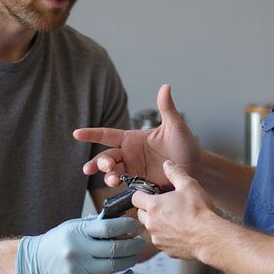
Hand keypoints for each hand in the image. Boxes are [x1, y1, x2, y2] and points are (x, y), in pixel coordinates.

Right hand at [16, 216, 145, 273]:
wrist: (36, 261)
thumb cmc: (59, 241)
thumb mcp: (74, 226)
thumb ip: (95, 225)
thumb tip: (121, 223)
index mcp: (78, 232)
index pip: (108, 227)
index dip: (126, 226)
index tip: (135, 226)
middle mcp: (78, 250)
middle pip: (114, 248)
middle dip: (133, 245)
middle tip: (140, 242)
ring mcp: (79, 269)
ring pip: (113, 266)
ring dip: (129, 261)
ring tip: (134, 256)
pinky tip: (128, 273)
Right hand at [74, 84, 200, 189]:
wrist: (196, 168)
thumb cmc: (186, 145)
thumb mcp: (175, 126)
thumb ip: (167, 108)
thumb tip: (166, 86)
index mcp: (133, 138)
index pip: (107, 134)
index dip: (92, 134)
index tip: (76, 134)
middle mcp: (129, 154)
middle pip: (107, 156)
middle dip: (100, 161)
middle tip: (104, 165)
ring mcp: (133, 169)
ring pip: (112, 172)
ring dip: (108, 175)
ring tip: (112, 179)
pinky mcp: (139, 182)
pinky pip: (124, 184)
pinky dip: (118, 185)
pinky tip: (118, 186)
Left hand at [130, 160, 215, 261]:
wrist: (209, 237)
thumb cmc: (199, 212)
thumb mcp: (189, 185)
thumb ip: (175, 173)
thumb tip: (167, 164)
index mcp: (153, 206)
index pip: (135, 198)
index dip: (142, 194)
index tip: (150, 193)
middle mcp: (151, 224)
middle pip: (140, 214)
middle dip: (149, 209)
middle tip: (165, 205)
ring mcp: (157, 238)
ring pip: (150, 228)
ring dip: (157, 223)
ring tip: (175, 219)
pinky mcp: (165, 250)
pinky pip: (161, 240)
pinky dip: (166, 236)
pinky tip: (180, 231)